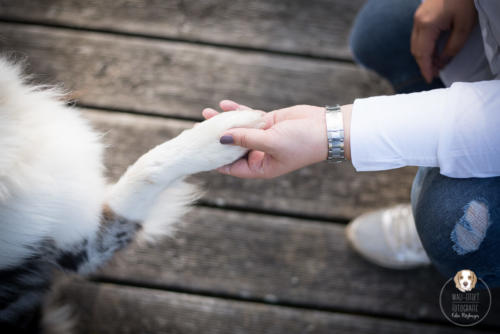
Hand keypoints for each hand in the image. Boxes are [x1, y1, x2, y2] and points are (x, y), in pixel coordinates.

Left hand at [202, 100, 350, 178]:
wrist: (326, 128)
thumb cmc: (302, 143)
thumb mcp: (271, 142)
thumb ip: (245, 139)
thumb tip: (221, 137)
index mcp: (259, 167)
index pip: (230, 167)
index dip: (213, 160)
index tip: (197, 151)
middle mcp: (259, 154)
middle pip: (230, 147)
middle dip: (214, 138)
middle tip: (196, 130)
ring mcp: (262, 137)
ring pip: (237, 130)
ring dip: (222, 122)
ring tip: (204, 114)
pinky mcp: (267, 122)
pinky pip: (247, 117)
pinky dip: (236, 111)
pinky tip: (223, 105)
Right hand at [411, 0, 476, 82]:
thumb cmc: (464, 1)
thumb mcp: (464, 26)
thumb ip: (452, 47)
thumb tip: (442, 62)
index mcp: (427, 26)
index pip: (423, 53)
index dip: (425, 68)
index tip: (429, 79)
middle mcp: (418, 22)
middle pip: (416, 50)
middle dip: (423, 64)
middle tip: (433, 74)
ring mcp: (417, 17)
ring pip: (415, 43)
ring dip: (423, 55)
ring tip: (434, 64)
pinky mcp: (420, 14)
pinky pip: (418, 35)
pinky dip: (423, 46)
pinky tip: (433, 50)